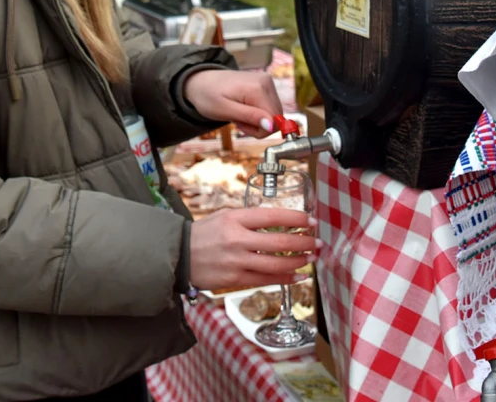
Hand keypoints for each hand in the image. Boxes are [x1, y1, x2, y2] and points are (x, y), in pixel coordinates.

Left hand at [184, 69, 282, 136]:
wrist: (201, 81)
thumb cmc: (208, 96)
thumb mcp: (224, 111)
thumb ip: (249, 117)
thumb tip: (272, 125)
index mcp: (258, 88)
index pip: (275, 120)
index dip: (260, 130)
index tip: (241, 127)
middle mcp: (267, 81)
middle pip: (277, 117)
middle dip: (259, 126)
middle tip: (239, 122)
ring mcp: (267, 81)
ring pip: (274, 113)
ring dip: (258, 121)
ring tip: (239, 115)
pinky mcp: (266, 84)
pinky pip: (270, 106)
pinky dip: (258, 113)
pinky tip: (244, 109)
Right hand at [188, 207, 318, 291]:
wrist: (178, 256)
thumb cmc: (203, 234)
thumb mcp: (224, 216)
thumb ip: (249, 219)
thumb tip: (279, 222)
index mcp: (235, 219)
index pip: (273, 216)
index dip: (297, 219)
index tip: (311, 221)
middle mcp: (238, 240)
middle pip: (280, 242)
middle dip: (304, 243)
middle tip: (317, 242)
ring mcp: (237, 262)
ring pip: (276, 265)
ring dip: (299, 262)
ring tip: (311, 259)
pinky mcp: (235, 280)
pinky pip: (266, 280)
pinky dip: (286, 279)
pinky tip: (298, 276)